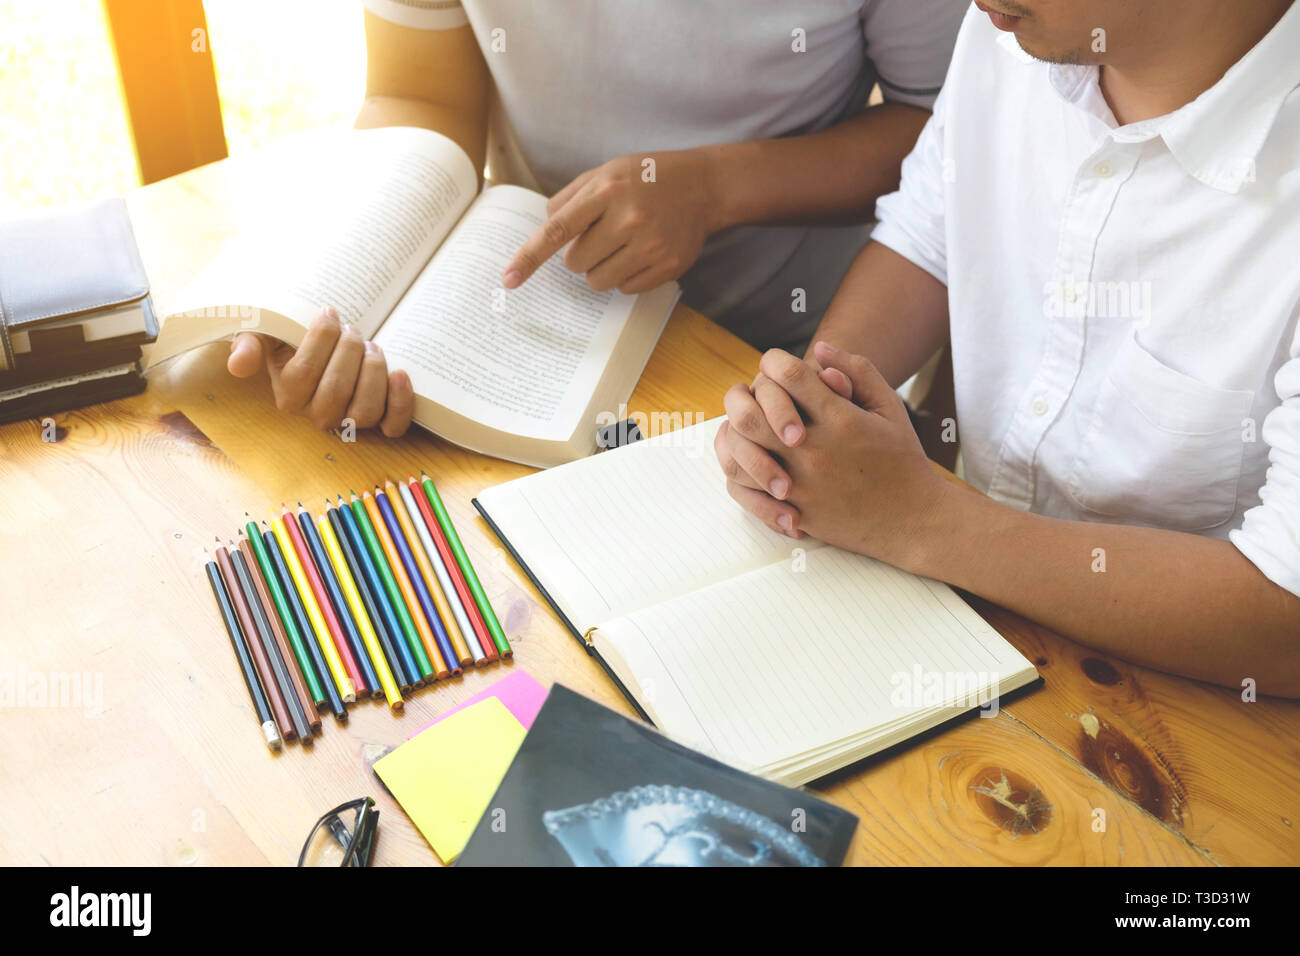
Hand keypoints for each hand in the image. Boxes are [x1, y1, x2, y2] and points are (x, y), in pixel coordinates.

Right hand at [227, 306, 413, 436]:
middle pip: (335, 392)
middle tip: (353, 329)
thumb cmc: (292, 339)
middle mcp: (318, 416)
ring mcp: (350, 422)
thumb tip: (239, 365)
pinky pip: (393, 425)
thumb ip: (248, 344)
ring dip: (373, 372)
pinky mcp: (380, 422)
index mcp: (288, 396)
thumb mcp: (264, 334)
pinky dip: (401, 403)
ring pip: (364, 411)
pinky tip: (400, 373)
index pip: (304, 373)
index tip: (329, 313)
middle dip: (348, 352)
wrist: (324, 346)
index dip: (321, 339)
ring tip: (372, 345)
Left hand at [501, 149, 722, 293]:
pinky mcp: (666, 267)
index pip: (557, 230)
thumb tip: (546, 226)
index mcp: (607, 190)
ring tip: (622, 245)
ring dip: (601, 269)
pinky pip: (626, 289)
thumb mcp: (608, 171)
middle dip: (580, 255)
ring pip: (599, 281)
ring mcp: (650, 245)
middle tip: (602, 236)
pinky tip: (641, 254)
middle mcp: (628, 219)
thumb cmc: (648, 178)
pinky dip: (626, 276)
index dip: (530, 257)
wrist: (704, 186)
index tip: (509, 280)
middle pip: (575, 263)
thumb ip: (572, 196)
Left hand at [718, 342, 947, 568]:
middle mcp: (814, 450)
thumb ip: (857, 371)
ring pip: (740, 453)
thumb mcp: (890, 408)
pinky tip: (745, 458)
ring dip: (734, 434)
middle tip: (746, 394)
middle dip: (741, 396)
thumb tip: (819, 348)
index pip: (789, 375)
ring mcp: (800, 484)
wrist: (914, 520)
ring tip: (742, 426)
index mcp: (839, 419)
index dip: (774, 362)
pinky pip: (745, 491)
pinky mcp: (793, 511)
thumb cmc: (903, 460)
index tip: (776, 365)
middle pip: (751, 414)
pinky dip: (736, 471)